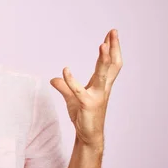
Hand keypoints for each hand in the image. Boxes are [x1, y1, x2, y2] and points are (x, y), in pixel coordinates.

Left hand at [50, 29, 122, 147]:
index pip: (110, 63)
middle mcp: (102, 88)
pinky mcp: (87, 105)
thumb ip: (64, 87)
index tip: (112, 34)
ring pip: (101, 75)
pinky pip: (78, 91)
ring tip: (102, 45)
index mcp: (102, 84)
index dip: (113, 48)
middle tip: (114, 32)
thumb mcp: (72, 98)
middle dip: (113, 47)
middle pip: (111, 65)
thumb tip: (54, 79)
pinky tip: (65, 70)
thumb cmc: (84, 116)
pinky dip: (71, 80)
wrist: (88, 135)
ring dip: (103, 59)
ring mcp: (96, 96)